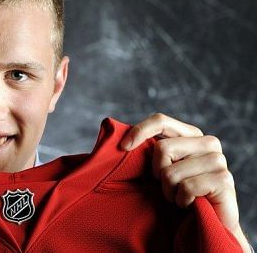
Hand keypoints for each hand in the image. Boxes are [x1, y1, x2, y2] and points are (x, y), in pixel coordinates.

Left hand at [120, 113, 250, 251]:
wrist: (203, 226)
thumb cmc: (177, 195)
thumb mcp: (160, 170)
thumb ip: (149, 152)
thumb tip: (121, 142)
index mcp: (191, 135)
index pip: (161, 121)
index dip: (140, 131)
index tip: (123, 147)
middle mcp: (208, 143)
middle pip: (162, 148)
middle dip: (157, 174)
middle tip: (169, 187)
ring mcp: (218, 160)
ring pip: (171, 172)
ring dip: (169, 192)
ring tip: (180, 197)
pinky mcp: (223, 180)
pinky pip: (186, 187)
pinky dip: (181, 200)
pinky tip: (191, 205)